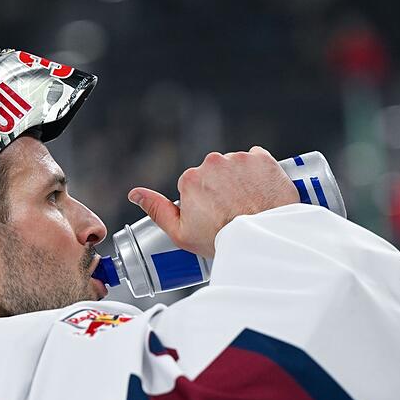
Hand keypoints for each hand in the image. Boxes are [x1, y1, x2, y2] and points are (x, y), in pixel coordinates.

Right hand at [127, 146, 299, 257]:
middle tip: (231, 212)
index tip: (213, 216)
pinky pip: (257, 161)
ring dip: (239, 181)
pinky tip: (260, 194)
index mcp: (191, 179)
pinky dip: (259, 174)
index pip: (193, 184)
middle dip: (220, 188)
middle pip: (214, 172)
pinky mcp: (263, 159)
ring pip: (235, 166)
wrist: (262, 239)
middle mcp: (213, 162)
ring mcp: (239, 159)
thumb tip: (135, 194)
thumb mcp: (181, 233)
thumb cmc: (221, 240)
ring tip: (247, 205)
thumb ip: (157, 209)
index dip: (202, 202)